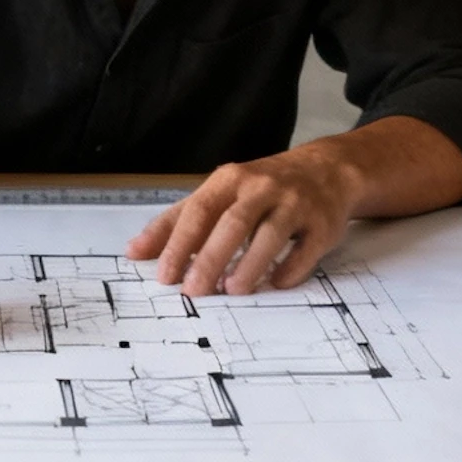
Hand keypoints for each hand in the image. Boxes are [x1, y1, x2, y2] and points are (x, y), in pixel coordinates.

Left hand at [125, 147, 363, 296]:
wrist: (326, 170)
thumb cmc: (261, 188)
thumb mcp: (219, 194)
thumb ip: (178, 220)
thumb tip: (134, 250)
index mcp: (230, 180)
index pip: (198, 210)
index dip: (179, 243)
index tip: (164, 275)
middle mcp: (261, 188)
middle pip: (232, 223)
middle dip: (210, 258)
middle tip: (194, 291)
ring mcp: (294, 203)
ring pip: (270, 234)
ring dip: (250, 264)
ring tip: (232, 291)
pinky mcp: (322, 223)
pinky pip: (307, 248)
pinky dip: (291, 268)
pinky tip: (276, 284)